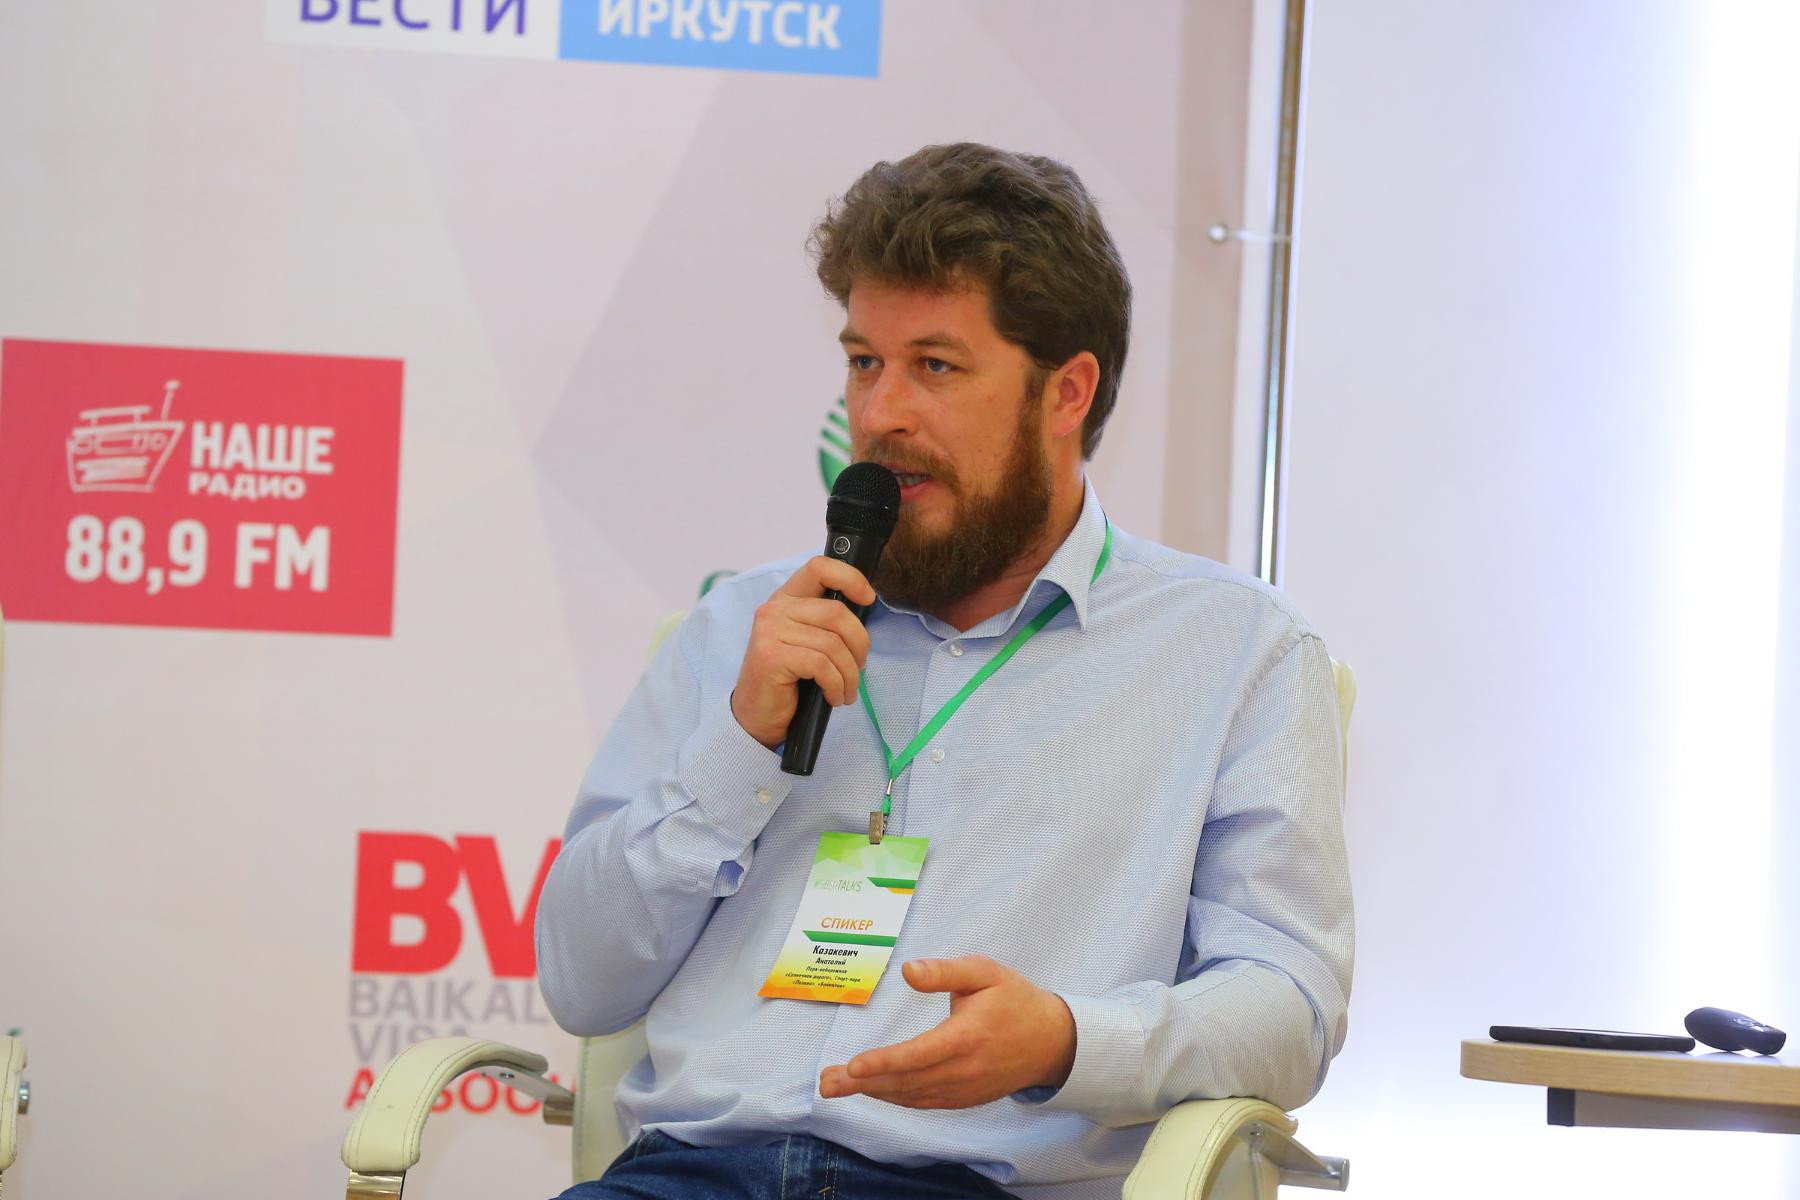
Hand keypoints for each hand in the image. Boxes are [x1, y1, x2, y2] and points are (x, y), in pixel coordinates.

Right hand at [730, 556, 876, 748]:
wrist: (757, 715)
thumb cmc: (789, 679)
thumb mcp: (808, 641)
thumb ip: (826, 621)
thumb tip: (865, 608)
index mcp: (785, 598)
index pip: (820, 567)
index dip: (851, 578)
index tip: (868, 598)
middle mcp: (774, 609)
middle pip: (837, 613)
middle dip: (860, 644)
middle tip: (860, 667)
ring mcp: (769, 631)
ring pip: (833, 644)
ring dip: (850, 674)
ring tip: (847, 690)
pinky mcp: (771, 657)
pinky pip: (822, 666)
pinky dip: (836, 685)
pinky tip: (833, 697)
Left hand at [817, 956, 1076, 1108]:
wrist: (1050, 1041)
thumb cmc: (1014, 1000)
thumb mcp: (985, 972)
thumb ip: (945, 971)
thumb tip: (908, 969)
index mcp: (969, 1036)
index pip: (920, 1054)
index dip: (886, 1062)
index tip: (855, 1066)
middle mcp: (965, 1069)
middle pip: (907, 1081)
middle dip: (863, 1083)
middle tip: (826, 1082)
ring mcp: (964, 1089)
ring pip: (911, 1095)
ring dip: (872, 1092)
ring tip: (835, 1086)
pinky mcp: (964, 1098)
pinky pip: (923, 1101)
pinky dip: (894, 1097)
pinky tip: (871, 1089)